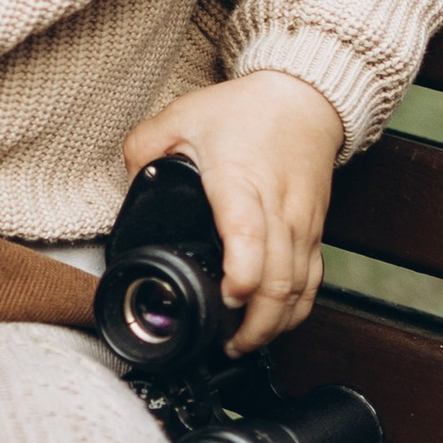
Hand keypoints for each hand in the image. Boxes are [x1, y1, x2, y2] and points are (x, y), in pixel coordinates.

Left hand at [122, 72, 344, 356]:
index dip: (241, 276)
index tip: (226, 298)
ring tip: (243, 343)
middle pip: (278, 281)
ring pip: (299, 290)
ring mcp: (300, 225)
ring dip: (274, 325)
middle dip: (255, 323)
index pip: (248, 236)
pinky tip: (273, 324)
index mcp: (239, 182)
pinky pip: (312, 283)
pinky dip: (296, 311)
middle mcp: (276, 209)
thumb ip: (143, 149)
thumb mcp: (180, 115)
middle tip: (225, 343)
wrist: (304, 99)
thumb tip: (128, 186)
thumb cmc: (245, 110)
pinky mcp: (315, 233)